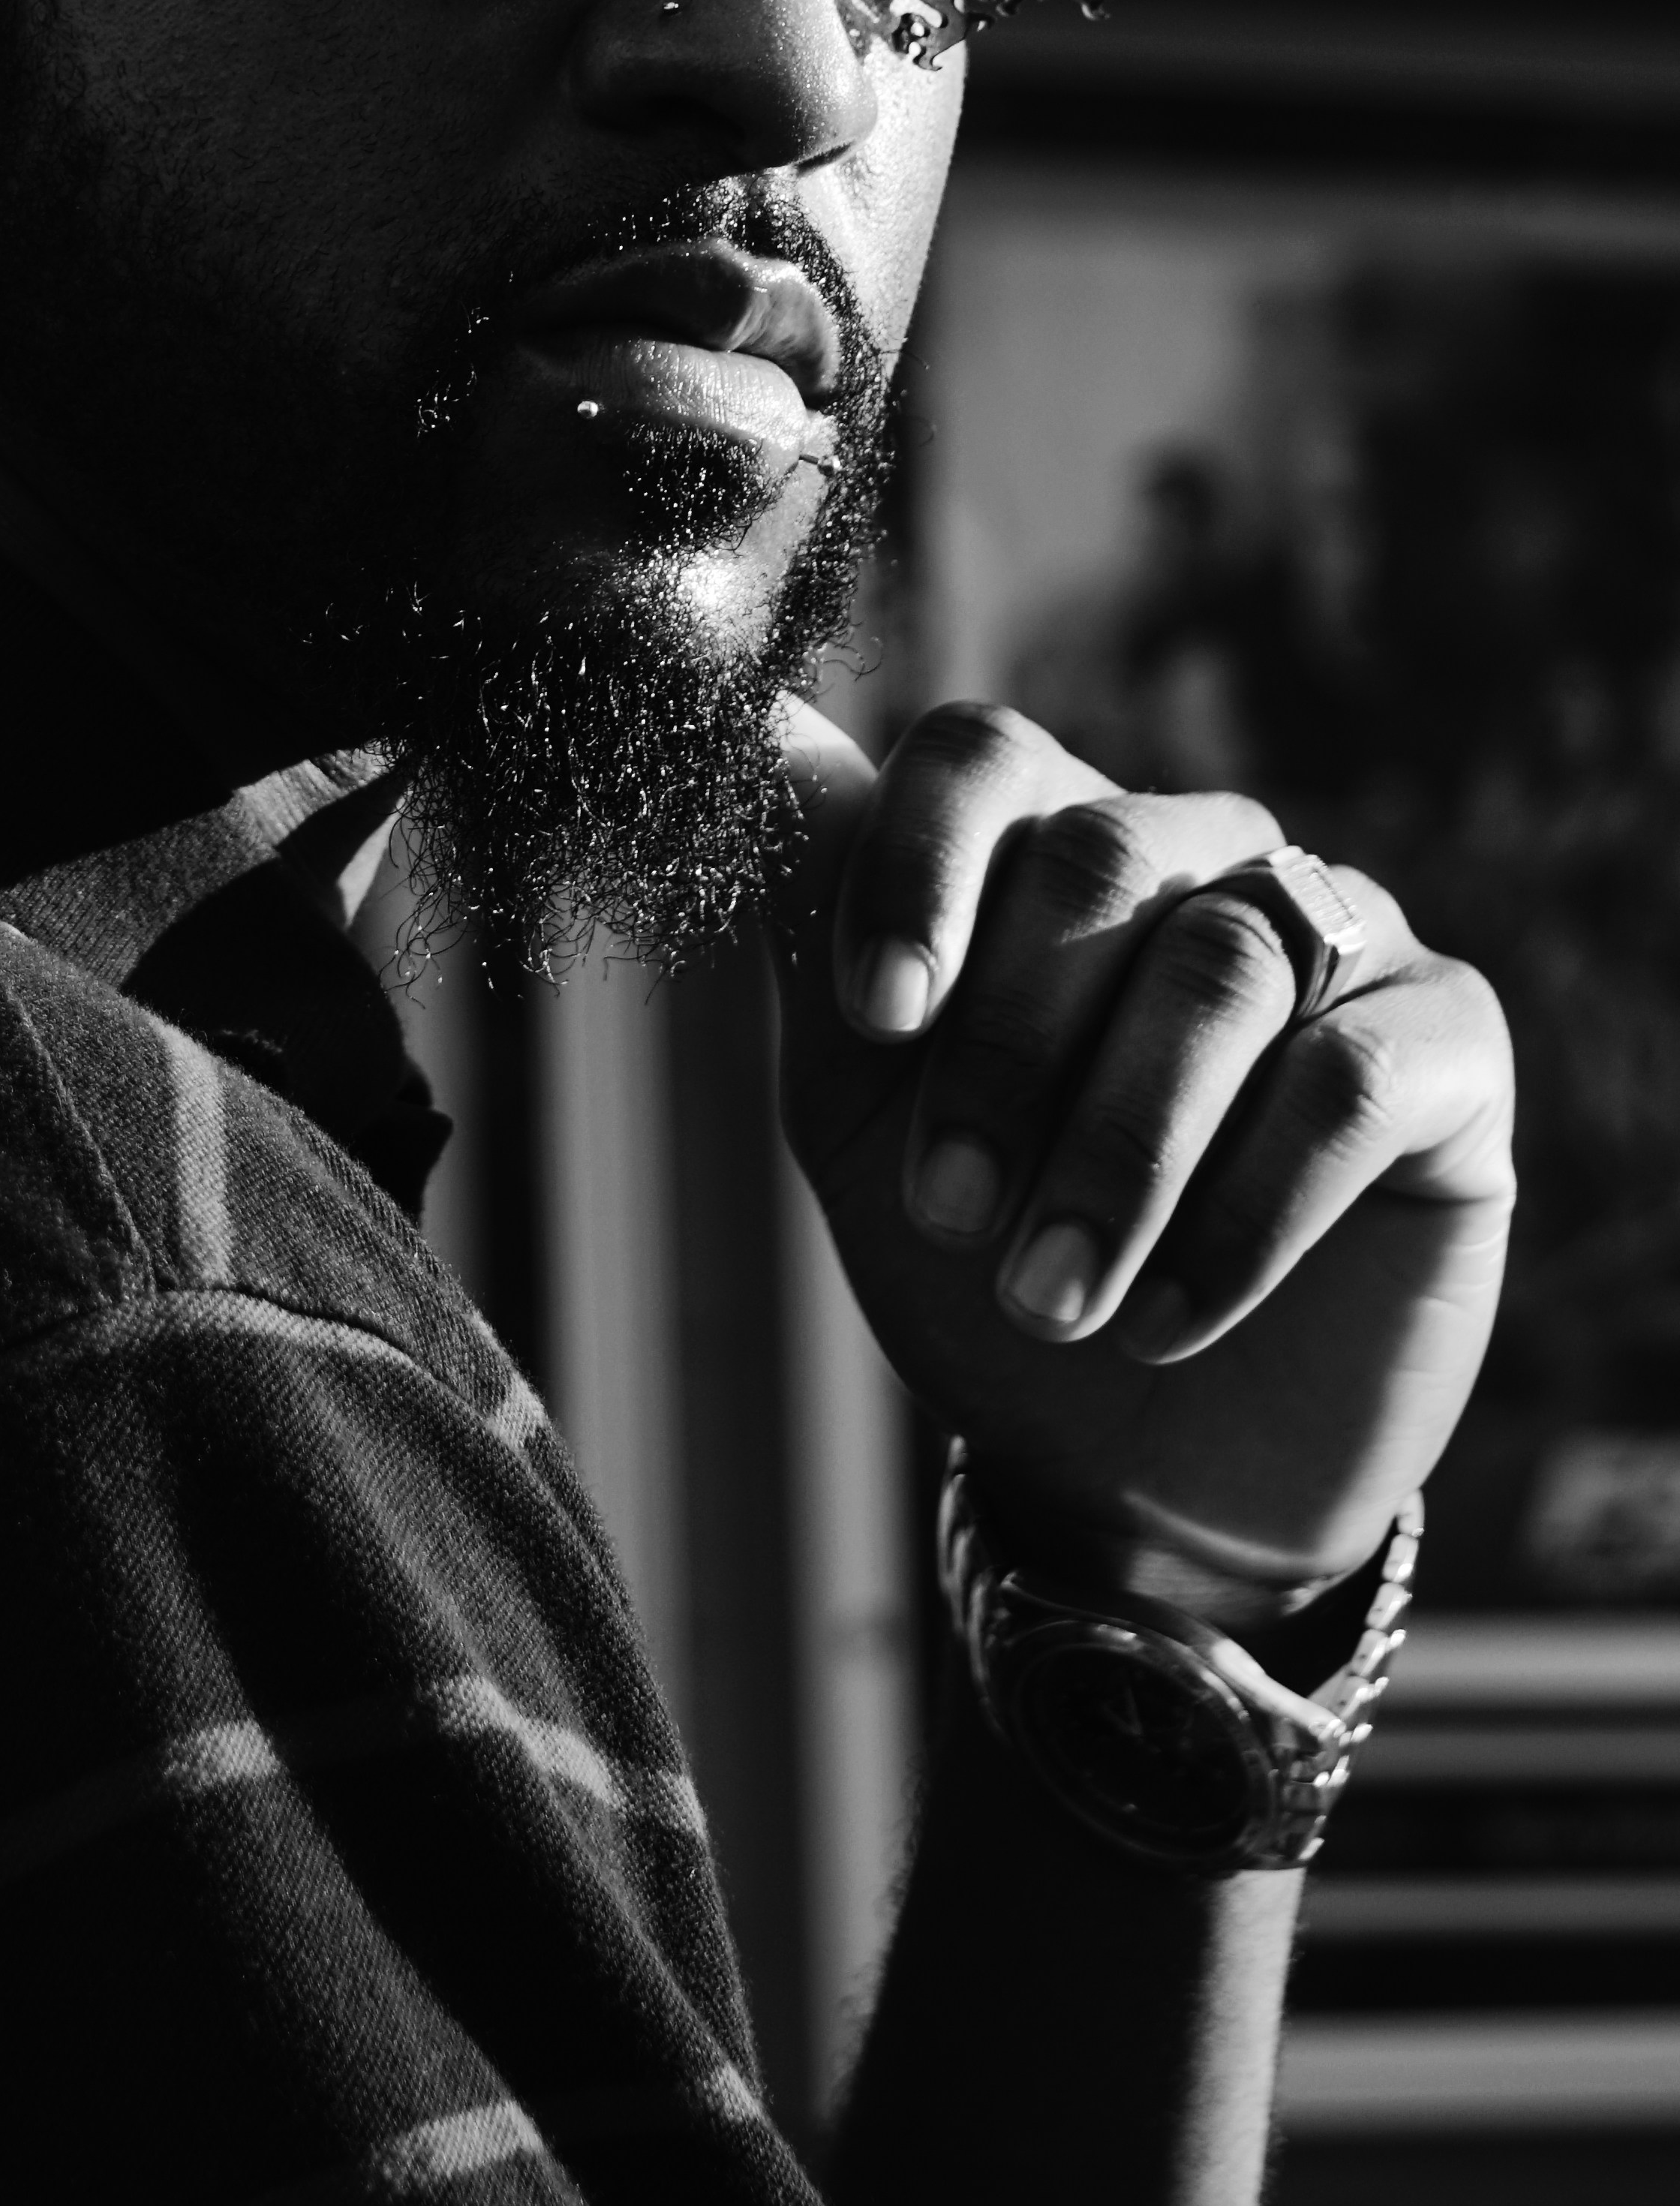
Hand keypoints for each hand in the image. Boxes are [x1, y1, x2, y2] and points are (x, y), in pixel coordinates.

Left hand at [768, 696, 1515, 1621]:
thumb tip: (750, 727)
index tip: (876, 1016)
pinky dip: (1243, 1211)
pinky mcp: (1454, 1046)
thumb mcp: (867, 1118)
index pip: (984, 755)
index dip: (920, 862)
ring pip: (1226, 962)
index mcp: (1051, 850)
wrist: (1136, 1478)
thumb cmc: (988, 1270)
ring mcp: (1344, 937)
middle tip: (948, 1217)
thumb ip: (818, 935)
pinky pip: (1351, 1076)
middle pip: (1102, 853)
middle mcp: (1205, 858)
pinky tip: (1171, 1320)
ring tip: (1051, 1301)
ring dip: (1118, 1152)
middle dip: (1006, 1050)